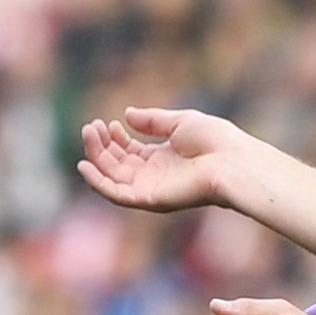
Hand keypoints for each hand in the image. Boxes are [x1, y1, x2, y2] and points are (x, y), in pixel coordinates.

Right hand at [77, 105, 262, 215]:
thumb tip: (127, 115)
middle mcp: (154, 176)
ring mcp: (150, 189)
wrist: (231, 161)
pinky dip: (98, 182)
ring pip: (112, 176)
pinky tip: (84, 165)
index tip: (108, 122)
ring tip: (88, 135)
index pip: (129, 151)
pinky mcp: (150, 199)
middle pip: (117, 163)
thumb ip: (153, 120)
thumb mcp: (180, 121)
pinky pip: (116, 195)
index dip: (115, 138)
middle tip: (91, 126)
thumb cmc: (214, 140)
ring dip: (96, 157)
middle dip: (101, 144)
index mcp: (162, 159)